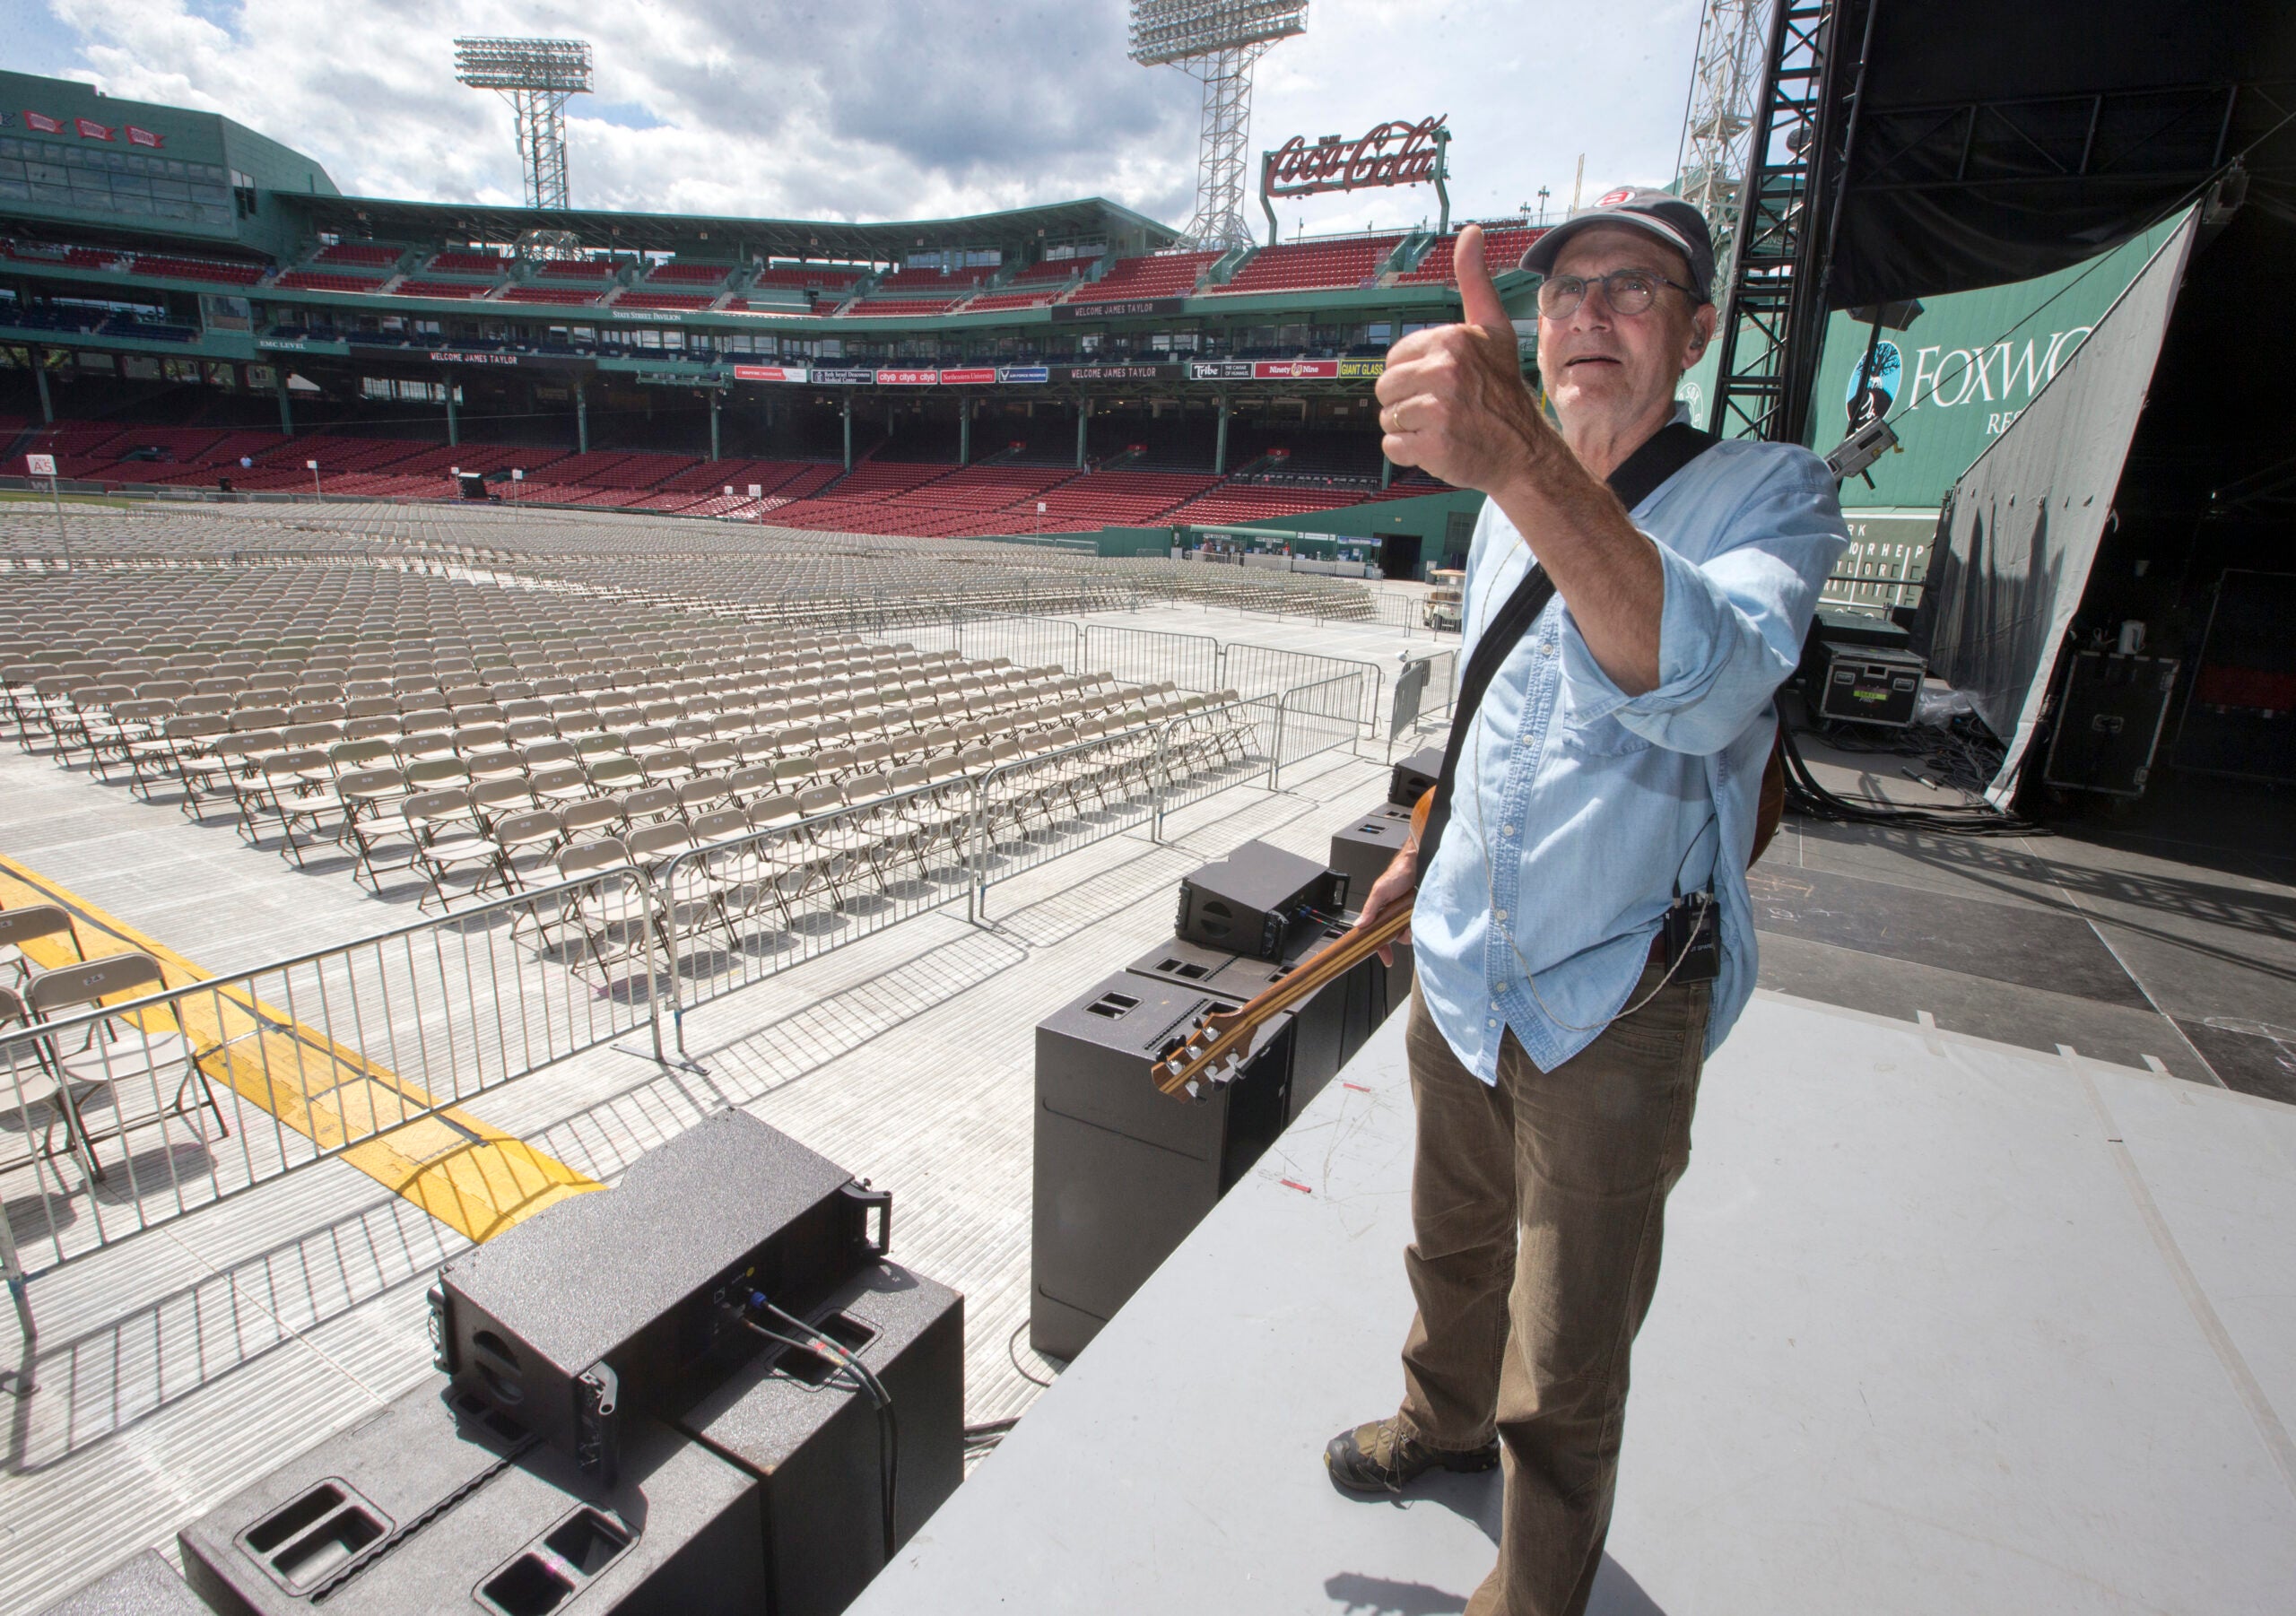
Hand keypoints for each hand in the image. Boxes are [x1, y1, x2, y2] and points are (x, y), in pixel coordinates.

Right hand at [1348, 845, 1417, 967]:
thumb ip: (1370, 909)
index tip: (1387, 959)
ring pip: (1408, 933)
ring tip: (1411, 917)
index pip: (1376, 934)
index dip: (1380, 948)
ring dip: (1410, 930)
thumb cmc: (1397, 873)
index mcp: (1380, 912)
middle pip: (1394, 936)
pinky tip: (1418, 915)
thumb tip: (1359, 924)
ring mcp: (1406, 915)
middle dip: (1399, 937)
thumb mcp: (1380, 891)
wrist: (1417, 864)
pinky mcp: (1418, 913)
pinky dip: (1419, 924)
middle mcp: (1393, 916)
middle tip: (1402, 929)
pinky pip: (1418, 926)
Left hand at [1376, 223, 1553, 493]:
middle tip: (1441, 409)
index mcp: (1452, 340)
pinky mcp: (1433, 445)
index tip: (1442, 383)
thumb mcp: (1494, 329)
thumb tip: (1471, 232)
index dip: (1412, 375)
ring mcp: (1439, 409)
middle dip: (1406, 402)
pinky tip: (1438, 447)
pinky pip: (1392, 446)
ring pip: (1387, 417)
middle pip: (1385, 388)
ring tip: (1441, 426)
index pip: (1394, 359)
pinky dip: (1410, 453)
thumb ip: (1475, 280)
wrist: (1525, 451)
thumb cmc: (1504, 390)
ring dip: (1408, 428)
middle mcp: (1445, 370)